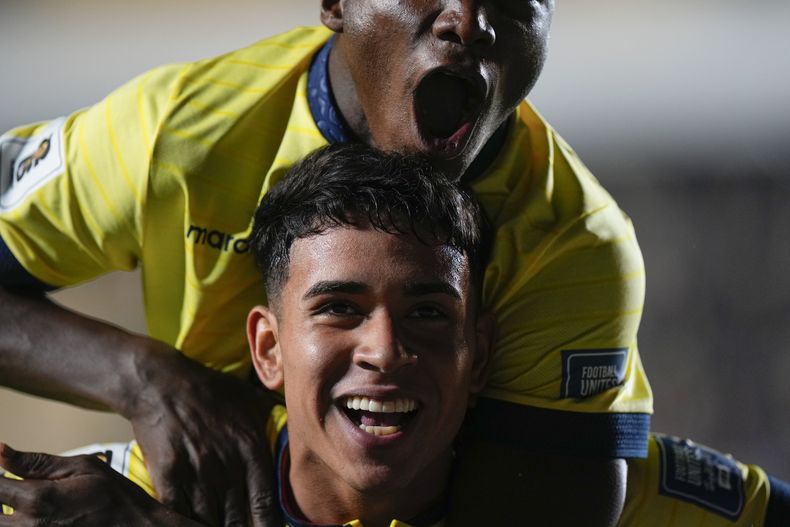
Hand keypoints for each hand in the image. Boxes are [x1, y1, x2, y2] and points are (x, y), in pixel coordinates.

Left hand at [0, 443, 199, 525]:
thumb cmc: (115, 497)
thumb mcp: (83, 467)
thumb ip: (37, 463)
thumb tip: (0, 450)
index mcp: (39, 499)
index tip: (4, 470)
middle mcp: (30, 525)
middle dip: (1, 495)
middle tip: (14, 486)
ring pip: (3, 524)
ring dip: (6, 512)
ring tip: (20, 499)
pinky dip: (19, 521)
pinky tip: (30, 514)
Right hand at [126, 345, 280, 526]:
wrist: (161, 382)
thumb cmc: (209, 390)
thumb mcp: (251, 400)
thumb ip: (274, 420)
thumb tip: (298, 428)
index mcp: (251, 448)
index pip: (265, 502)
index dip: (267, 525)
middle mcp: (226, 464)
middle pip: (237, 518)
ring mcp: (196, 471)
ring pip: (208, 519)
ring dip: (213, 526)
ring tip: (218, 526)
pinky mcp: (167, 475)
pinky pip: (178, 512)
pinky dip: (184, 521)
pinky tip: (190, 522)